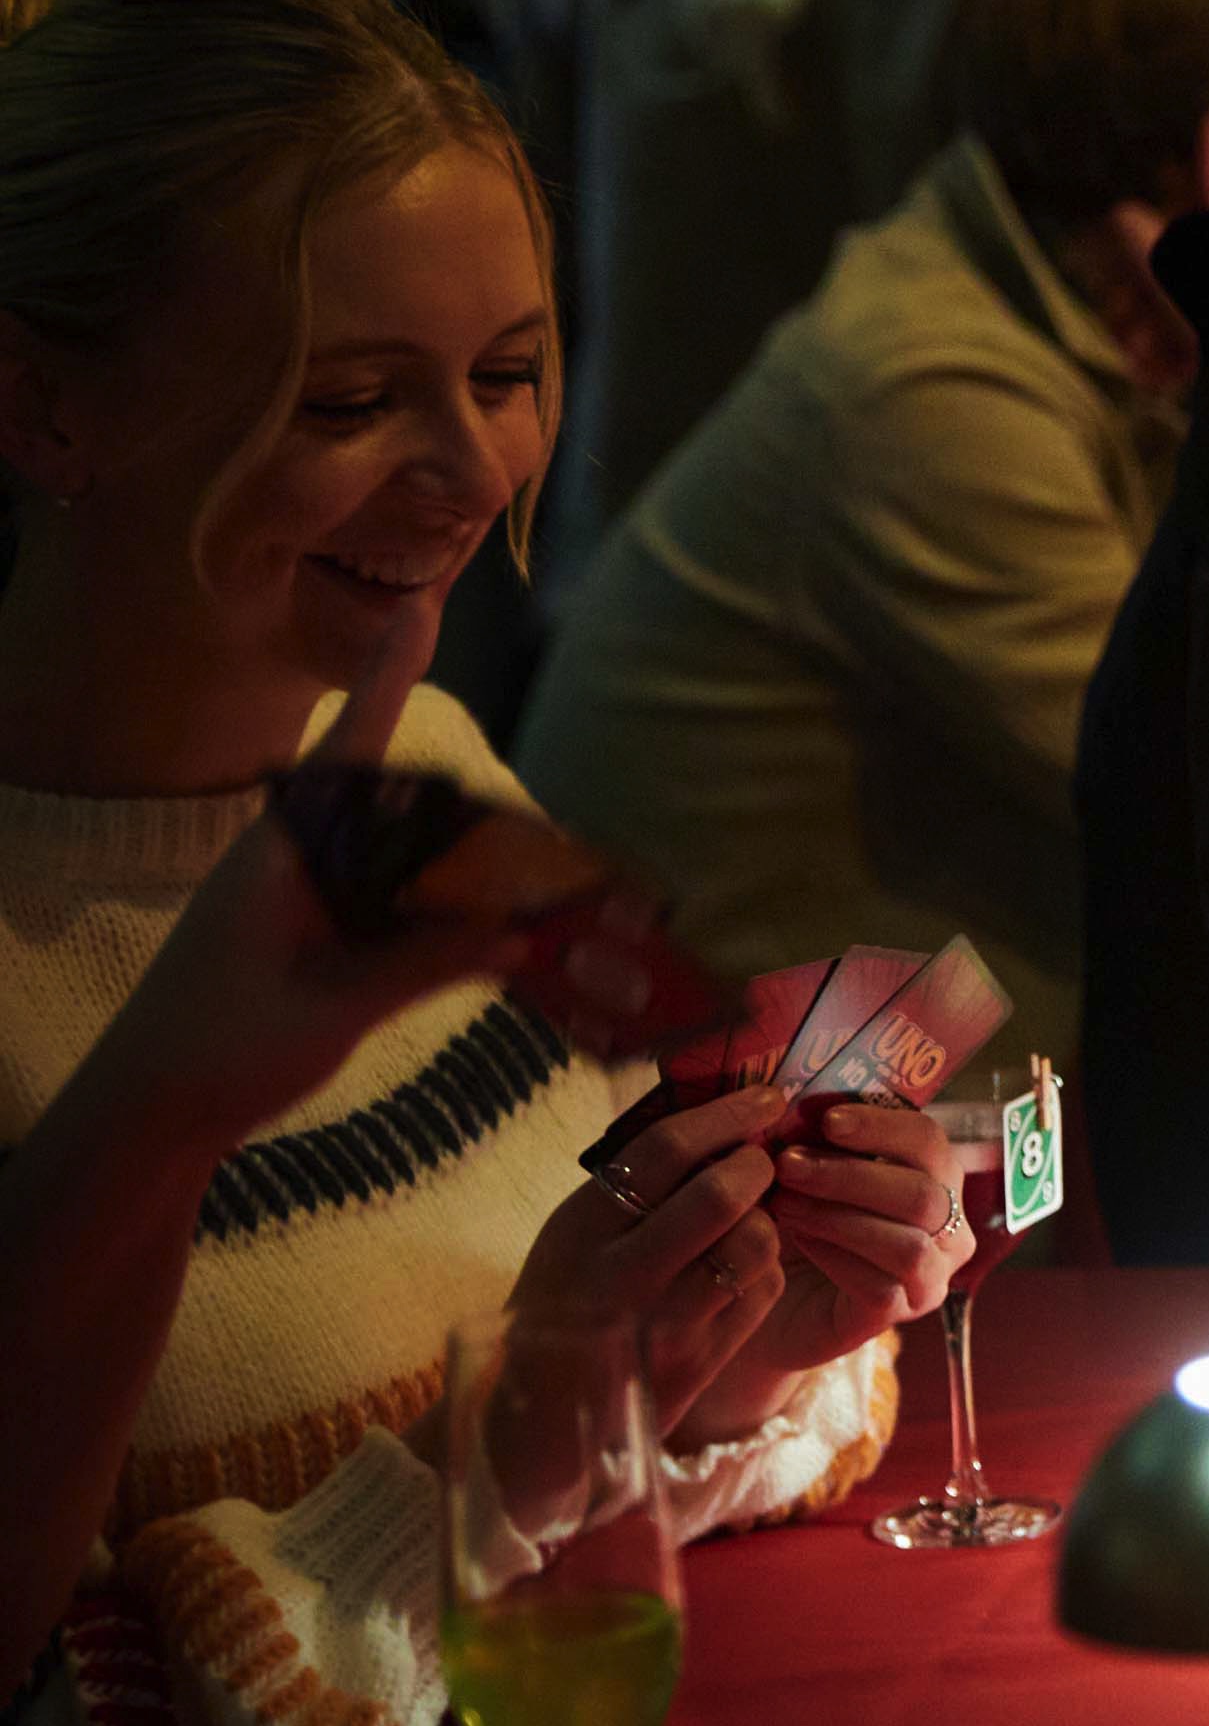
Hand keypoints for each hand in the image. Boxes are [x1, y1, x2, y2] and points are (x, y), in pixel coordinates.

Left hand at [85, 612, 516, 1146]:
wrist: (146, 1117)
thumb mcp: (332, 1010)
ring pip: (399, 862)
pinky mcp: (307, 939)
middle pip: (398, 811)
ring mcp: (300, 901)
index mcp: (286, 857)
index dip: (386, 681)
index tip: (419, 609)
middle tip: (545, 847)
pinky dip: (439, 921)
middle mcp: (295, 863)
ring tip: (529, 902)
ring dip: (459, 876)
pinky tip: (490, 945)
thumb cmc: (221, 1054)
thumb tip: (517, 930)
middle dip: (470, 817)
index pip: (349, 753)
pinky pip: (388, 907)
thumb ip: (424, 964)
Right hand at [509, 1081, 792, 1431]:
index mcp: (580, 1230)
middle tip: (761, 1158)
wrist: (544, 1419)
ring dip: (767, 1218)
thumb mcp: (572, 1236)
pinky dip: (764, 1269)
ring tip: (749, 1217)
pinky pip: (764, 1290)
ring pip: (755, 1243)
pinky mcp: (701, 1363)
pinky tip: (740, 1269)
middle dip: (757, 1163)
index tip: (764, 1096)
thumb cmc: (566, 1304)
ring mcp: (664, 1325)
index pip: (665, 1150)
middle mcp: (621, 1276)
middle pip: (720, 1194)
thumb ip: (632, 1185)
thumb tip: (717, 1115)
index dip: (725, 1113)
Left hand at [675, 1100, 968, 1439]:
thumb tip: (797, 1101)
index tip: (824, 1119)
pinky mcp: (900, 1315)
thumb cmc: (792, 1220)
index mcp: (935, 1178)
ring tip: (783, 1203)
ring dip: (839, 1216)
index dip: (882, 1126)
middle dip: (851, 1174)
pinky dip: (833, 1257)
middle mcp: (948, 1228)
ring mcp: (931, 1276)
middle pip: (924, 1192)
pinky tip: (792, 1241)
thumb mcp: (807, 1171)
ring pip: (908, 1242)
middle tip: (788, 1164)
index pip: (930, 1142)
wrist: (763, 1298)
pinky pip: (881, 1286)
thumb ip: (814, 1139)